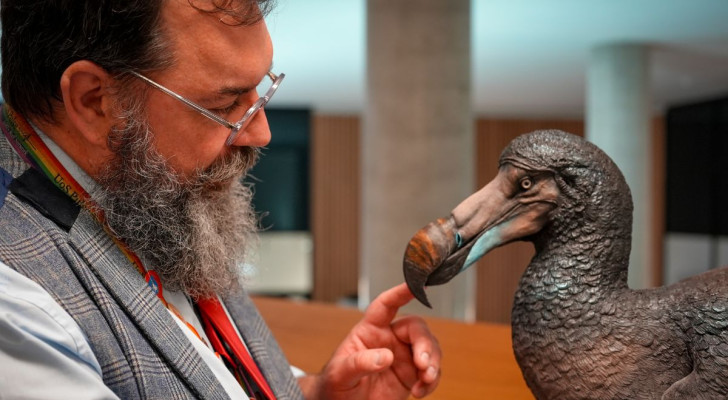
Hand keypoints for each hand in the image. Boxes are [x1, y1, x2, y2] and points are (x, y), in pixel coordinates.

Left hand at [299, 283, 441, 399]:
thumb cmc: (334, 386)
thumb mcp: (339, 374)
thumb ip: (359, 363)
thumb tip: (385, 357)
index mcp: (369, 331)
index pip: (385, 306)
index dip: (399, 293)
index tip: (414, 285)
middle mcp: (389, 339)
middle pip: (416, 329)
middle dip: (425, 344)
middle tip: (423, 363)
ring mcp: (402, 357)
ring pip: (429, 348)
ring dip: (433, 362)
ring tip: (425, 378)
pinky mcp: (411, 376)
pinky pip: (430, 372)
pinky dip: (431, 381)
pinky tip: (420, 391)